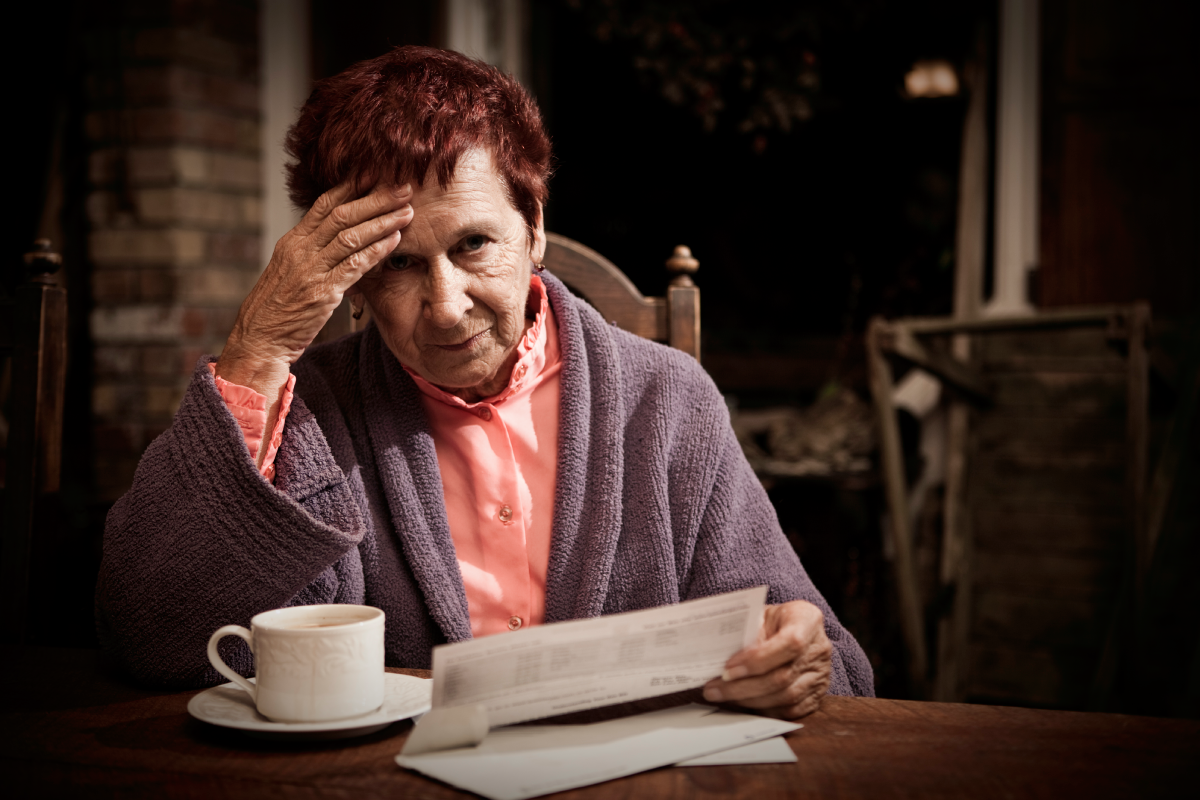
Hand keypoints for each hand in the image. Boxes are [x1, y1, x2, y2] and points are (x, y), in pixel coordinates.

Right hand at [217, 181, 413, 394]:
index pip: (325, 204)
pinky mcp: (322, 293)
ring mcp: (311, 270)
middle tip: (404, 187)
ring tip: (408, 211)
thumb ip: (312, 251)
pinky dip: (377, 251)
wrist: (261, 338)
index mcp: (293, 241)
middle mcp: (301, 250)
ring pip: (351, 236)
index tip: (378, 174)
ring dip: (383, 221)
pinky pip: (354, 266)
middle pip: (343, 214)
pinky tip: (395, 240)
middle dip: (376, 198)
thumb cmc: (279, 306)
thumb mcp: (290, 270)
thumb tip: (338, 235)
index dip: (353, 186)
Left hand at [702, 600, 832, 719]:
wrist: (792, 628)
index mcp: (807, 619)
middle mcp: (819, 649)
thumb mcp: (759, 615)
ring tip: (722, 695)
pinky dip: (763, 709)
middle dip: (743, 687)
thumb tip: (721, 659)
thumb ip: (747, 633)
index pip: (790, 643)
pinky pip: (790, 710)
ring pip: (785, 697)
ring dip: (748, 700)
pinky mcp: (817, 695)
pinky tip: (742, 703)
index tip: (728, 669)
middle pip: (783, 676)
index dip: (758, 660)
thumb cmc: (771, 620)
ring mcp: (821, 675)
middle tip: (715, 688)